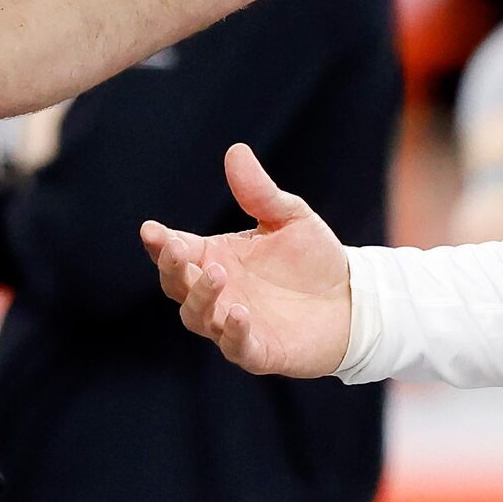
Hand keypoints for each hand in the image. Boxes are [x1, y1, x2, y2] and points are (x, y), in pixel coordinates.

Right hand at [140, 144, 352, 377]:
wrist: (352, 299)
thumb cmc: (313, 258)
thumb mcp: (289, 217)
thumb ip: (260, 192)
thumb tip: (236, 150)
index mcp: (216, 257)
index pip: (177, 251)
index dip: (160, 243)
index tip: (150, 230)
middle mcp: (217, 293)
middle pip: (178, 285)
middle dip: (173, 268)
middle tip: (178, 249)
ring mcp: (233, 324)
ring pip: (198, 317)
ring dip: (202, 297)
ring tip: (217, 274)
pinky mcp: (258, 351)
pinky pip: (236, 346)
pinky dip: (232, 332)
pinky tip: (239, 313)